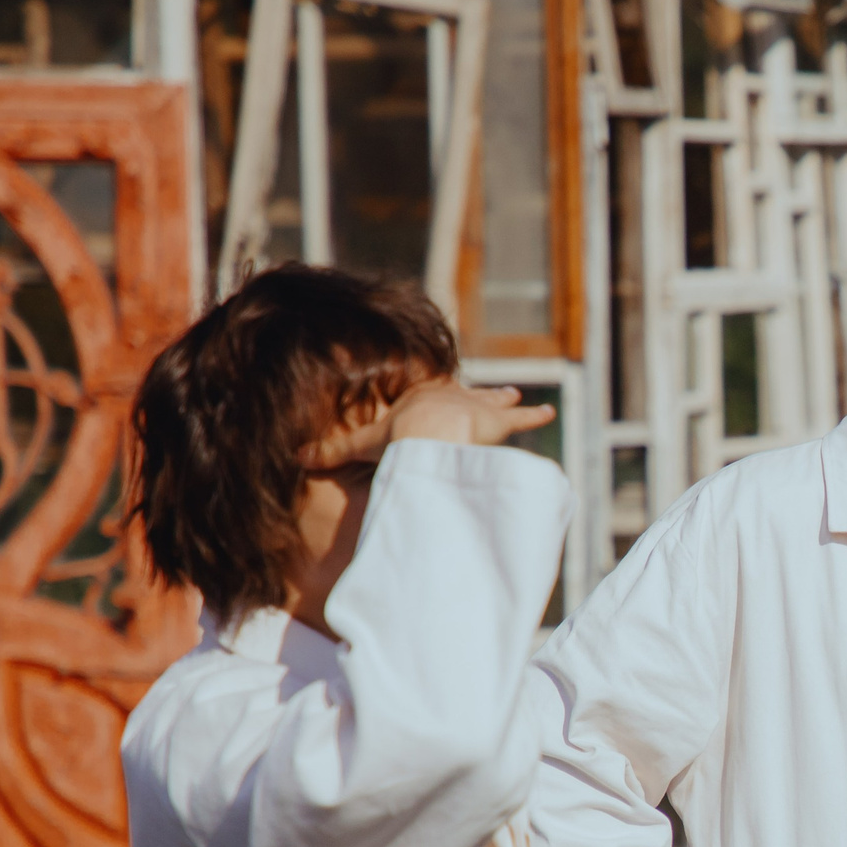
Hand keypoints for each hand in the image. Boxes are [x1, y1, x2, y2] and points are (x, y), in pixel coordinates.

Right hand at [297, 378, 550, 469]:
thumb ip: (333, 453)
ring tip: (517, 396)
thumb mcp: (362, 445)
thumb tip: (296, 457)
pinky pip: (522, 418)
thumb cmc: (398, 436)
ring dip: (505, 400)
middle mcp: (452, 397)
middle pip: (464, 394)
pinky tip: (550, 413)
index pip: (428, 397)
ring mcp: (477, 406)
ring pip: (494, 402)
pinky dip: (535, 415)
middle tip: (485, 389)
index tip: (439, 393)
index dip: (434, 397)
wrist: (429, 432)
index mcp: (422, 400)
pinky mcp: (499, 420)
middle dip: (473, 392)